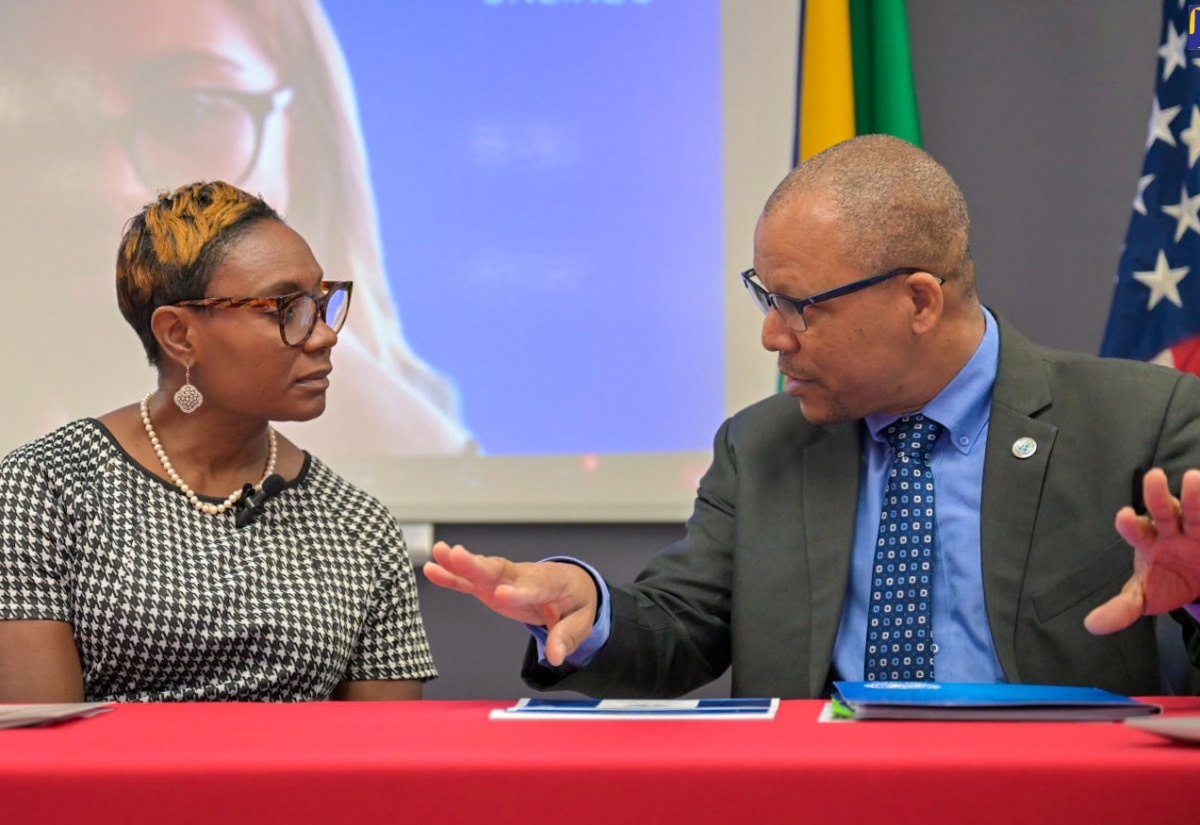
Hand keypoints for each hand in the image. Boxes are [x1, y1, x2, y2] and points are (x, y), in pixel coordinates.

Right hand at [423, 541, 599, 665]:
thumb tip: (555, 657)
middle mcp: (525, 575)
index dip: (519, 591)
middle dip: (478, 565)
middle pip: (501, 570)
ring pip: (483, 570)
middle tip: (457, 555)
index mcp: (552, 583)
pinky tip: (433, 569)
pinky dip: (453, 575)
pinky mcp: (492, 585)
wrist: (570, 585)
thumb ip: (566, 637)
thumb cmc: (575, 602)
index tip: (502, 595)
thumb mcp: (581, 621)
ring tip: (440, 552)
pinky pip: (471, 581)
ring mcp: (507, 578)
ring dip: (461, 562)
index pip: (534, 587)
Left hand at [1085, 468, 1199, 634]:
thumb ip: (1121, 609)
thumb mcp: (1144, 597)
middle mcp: (1171, 530)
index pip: (1136, 531)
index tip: (1124, 516)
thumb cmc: (1165, 583)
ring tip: (1195, 478)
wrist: (1197, 583)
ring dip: (1195, 496)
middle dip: (1157, 496)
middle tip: (1153, 477)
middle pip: (1162, 511)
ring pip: (1195, 511)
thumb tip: (1091, 626)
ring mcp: (1196, 529)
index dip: (1130, 524)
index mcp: (1148, 543)